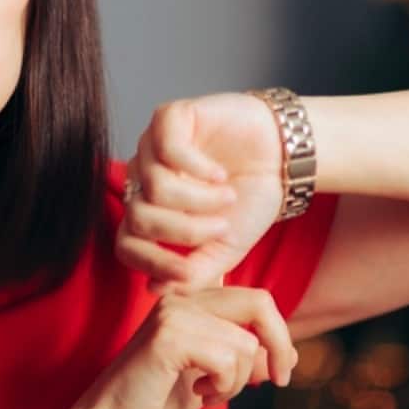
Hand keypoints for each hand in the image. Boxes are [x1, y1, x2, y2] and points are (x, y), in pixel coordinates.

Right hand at [70, 286, 296, 408]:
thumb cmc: (156, 402)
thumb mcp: (212, 378)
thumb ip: (244, 360)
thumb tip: (289, 352)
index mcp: (192, 300)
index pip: (254, 298)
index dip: (277, 333)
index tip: (279, 370)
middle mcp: (182, 296)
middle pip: (260, 303)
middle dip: (279, 344)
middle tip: (278, 380)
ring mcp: (174, 313)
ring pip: (244, 342)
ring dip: (236, 380)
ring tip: (209, 394)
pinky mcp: (168, 337)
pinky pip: (226, 358)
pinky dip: (222, 386)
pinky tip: (198, 394)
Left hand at [115, 93, 286, 291]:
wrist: (282, 159)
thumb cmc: (250, 201)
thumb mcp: (225, 249)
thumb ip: (194, 273)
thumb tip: (154, 290)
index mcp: (150, 212)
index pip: (126, 244)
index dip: (153, 263)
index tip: (187, 274)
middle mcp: (142, 179)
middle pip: (138, 217)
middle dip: (186, 231)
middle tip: (222, 226)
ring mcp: (151, 147)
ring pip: (154, 187)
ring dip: (199, 200)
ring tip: (227, 196)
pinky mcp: (169, 118)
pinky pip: (167, 149)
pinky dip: (199, 169)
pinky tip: (220, 174)